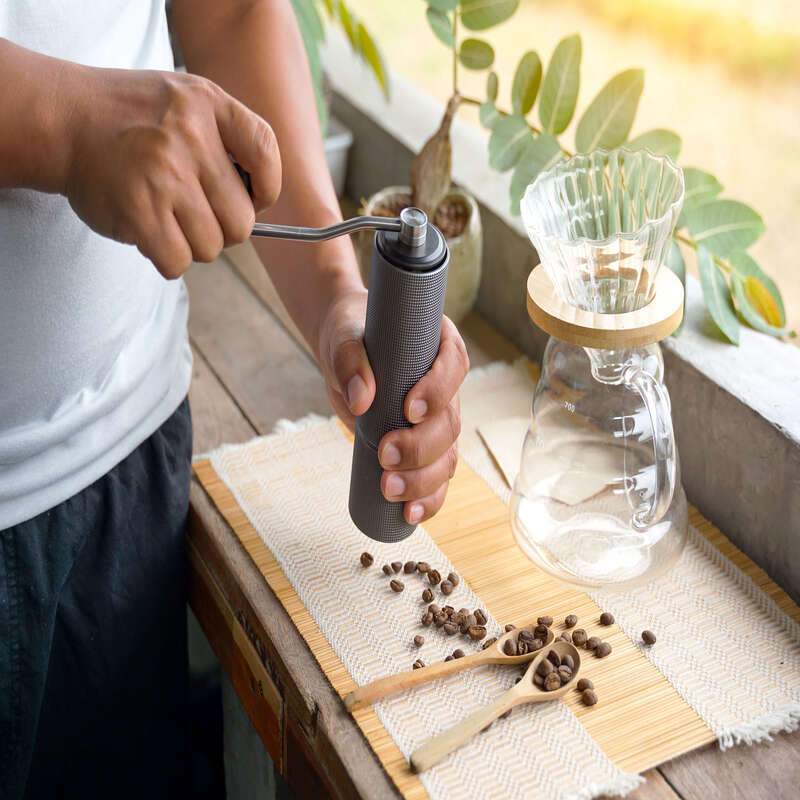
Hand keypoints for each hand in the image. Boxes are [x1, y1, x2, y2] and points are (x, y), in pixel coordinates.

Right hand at [63, 68, 280, 277]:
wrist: (63, 120)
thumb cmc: (132, 119)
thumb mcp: (186, 101)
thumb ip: (228, 139)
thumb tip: (259, 202)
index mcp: (208, 104)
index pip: (265, 152)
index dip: (267, 189)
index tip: (253, 199)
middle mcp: (191, 138)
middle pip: (241, 221)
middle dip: (224, 229)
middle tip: (196, 214)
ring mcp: (164, 176)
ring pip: (211, 247)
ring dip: (192, 244)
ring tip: (167, 217)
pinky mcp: (139, 212)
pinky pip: (178, 261)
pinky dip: (167, 259)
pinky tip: (150, 232)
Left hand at [318, 289, 469, 524]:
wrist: (346, 353)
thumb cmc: (351, 336)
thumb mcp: (343, 339)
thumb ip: (349, 360)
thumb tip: (361, 398)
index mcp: (438, 347)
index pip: (454, 365)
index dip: (439, 390)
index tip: (409, 409)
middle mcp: (446, 388)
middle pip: (451, 422)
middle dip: (421, 446)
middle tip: (385, 455)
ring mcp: (437, 421)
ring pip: (447, 457)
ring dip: (422, 479)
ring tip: (388, 488)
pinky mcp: (422, 448)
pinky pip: (436, 478)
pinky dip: (427, 499)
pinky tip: (410, 514)